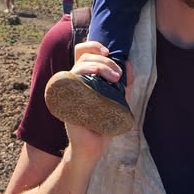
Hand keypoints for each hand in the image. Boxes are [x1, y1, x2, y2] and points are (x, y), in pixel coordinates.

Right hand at [62, 43, 128, 165]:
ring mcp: (68, 91)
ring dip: (98, 67)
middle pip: (83, 58)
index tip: (108, 52)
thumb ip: (125, 84)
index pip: (82, 53)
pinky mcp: (65, 102)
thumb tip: (128, 63)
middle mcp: (74, 82)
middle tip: (118, 75)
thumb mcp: (118, 100)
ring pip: (78, 68)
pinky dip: (82, 79)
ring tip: (115, 79)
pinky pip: (70, 84)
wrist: (94, 147)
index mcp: (84, 78)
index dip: (92, 46)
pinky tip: (94, 85)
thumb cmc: (103, 124)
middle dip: (104, 61)